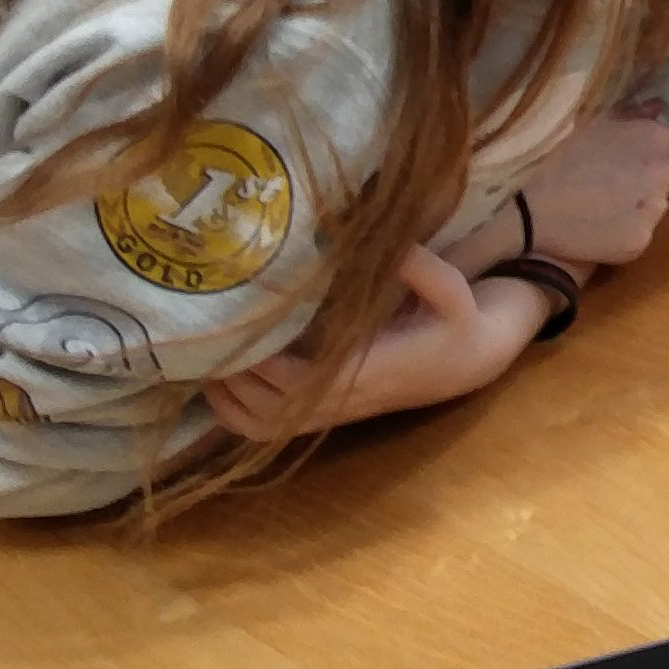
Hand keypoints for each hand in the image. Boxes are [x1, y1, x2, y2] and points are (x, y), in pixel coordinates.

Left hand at [201, 244, 547, 438]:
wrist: (466, 362)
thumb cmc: (456, 322)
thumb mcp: (453, 290)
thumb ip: (421, 267)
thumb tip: (378, 240)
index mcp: (369, 370)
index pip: (299, 380)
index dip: (262, 362)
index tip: (239, 326)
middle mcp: (342, 399)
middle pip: (267, 404)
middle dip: (232, 373)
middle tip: (206, 331)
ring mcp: (330, 412)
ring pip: (260, 424)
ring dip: (225, 395)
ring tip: (202, 353)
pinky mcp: (322, 413)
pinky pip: (265, 429)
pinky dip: (231, 413)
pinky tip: (216, 380)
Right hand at [516, 105, 668, 269]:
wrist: (532, 211)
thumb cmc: (559, 160)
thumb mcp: (593, 125)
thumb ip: (632, 115)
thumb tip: (659, 107)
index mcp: (656, 140)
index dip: (667, 149)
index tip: (643, 157)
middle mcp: (665, 174)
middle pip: (668, 175)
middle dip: (649, 177)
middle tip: (615, 182)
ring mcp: (655, 211)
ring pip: (655, 205)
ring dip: (639, 205)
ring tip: (603, 206)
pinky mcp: (641, 241)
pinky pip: (640, 233)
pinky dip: (626, 231)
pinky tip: (599, 228)